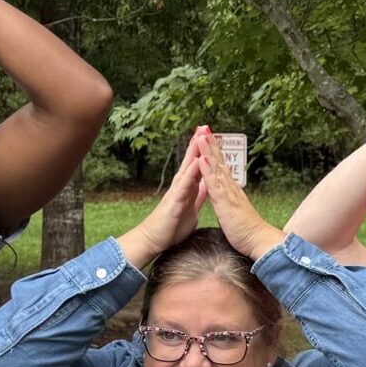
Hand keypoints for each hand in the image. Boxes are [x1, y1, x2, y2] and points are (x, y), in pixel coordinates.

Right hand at [122, 129, 210, 265]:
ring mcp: (176, 191)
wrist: (155, 240)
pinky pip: (184, 184)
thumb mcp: (191, 207)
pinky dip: (191, 172)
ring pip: (187, 168)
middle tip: (204, 126)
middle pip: (191, 161)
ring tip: (200, 136)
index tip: (211, 137)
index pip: (197, 166)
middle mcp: (181, 186)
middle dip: (197, 144)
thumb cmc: (172, 226)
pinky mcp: (175, 201)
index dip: (204, 152)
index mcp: (187, 188)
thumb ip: (198, 195)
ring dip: (193, 152)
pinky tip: (197, 161)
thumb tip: (206, 184)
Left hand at [204, 136, 283, 260]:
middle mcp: (230, 187)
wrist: (259, 240)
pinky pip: (214, 183)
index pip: (221, 167)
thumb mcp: (235, 211)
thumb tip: (227, 196)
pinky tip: (202, 158)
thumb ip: (230, 201)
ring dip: (208, 150)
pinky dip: (208, 170)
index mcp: (231, 191)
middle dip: (211, 144)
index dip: (214, 152)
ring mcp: (228, 193)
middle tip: (204, 127)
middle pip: (219, 161)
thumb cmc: (247, 230)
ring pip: (216, 168)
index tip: (208, 138)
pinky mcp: (224, 202)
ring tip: (202, 135)